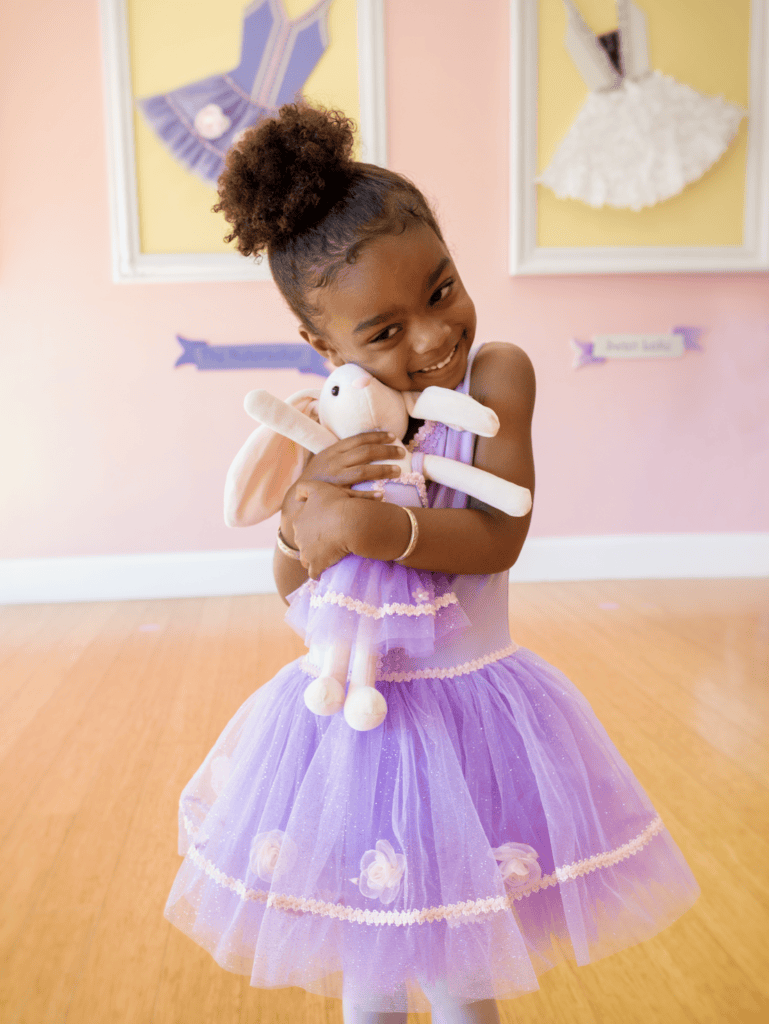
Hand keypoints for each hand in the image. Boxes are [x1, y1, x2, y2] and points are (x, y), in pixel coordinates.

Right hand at [280, 431, 403, 545]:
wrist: (297, 497)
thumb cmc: (317, 477)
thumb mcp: (326, 458)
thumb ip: (343, 452)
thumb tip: (368, 445)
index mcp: (333, 450)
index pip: (358, 439)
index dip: (377, 436)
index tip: (393, 436)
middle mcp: (334, 462)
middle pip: (365, 452)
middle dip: (386, 451)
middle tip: (402, 452)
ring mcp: (335, 479)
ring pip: (362, 471)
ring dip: (382, 470)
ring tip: (398, 470)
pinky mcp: (334, 494)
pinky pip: (353, 495)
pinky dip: (368, 495)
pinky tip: (382, 495)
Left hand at [291, 481, 362, 577]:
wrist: (349, 522)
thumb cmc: (336, 503)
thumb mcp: (317, 487)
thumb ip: (303, 488)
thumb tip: (296, 497)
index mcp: (298, 521)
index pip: (301, 527)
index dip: (312, 527)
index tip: (324, 527)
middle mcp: (299, 538)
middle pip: (303, 543)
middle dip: (312, 543)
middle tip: (328, 541)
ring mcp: (306, 553)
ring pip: (306, 559)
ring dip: (314, 558)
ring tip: (327, 556)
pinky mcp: (316, 565)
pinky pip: (314, 573)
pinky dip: (318, 572)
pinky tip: (325, 570)